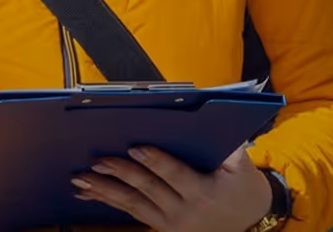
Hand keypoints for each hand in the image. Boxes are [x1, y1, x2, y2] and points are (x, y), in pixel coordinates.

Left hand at [72, 144, 272, 231]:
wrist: (251, 224)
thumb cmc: (244, 188)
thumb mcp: (242, 165)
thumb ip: (226, 143)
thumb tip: (207, 113)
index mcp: (204, 193)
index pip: (175, 175)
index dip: (155, 162)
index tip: (136, 149)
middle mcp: (185, 212)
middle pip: (148, 190)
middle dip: (121, 174)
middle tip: (97, 161)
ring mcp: (171, 224)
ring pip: (133, 205)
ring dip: (105, 192)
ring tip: (81, 180)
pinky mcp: (162, 228)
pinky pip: (132, 213)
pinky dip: (109, 203)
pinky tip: (88, 195)